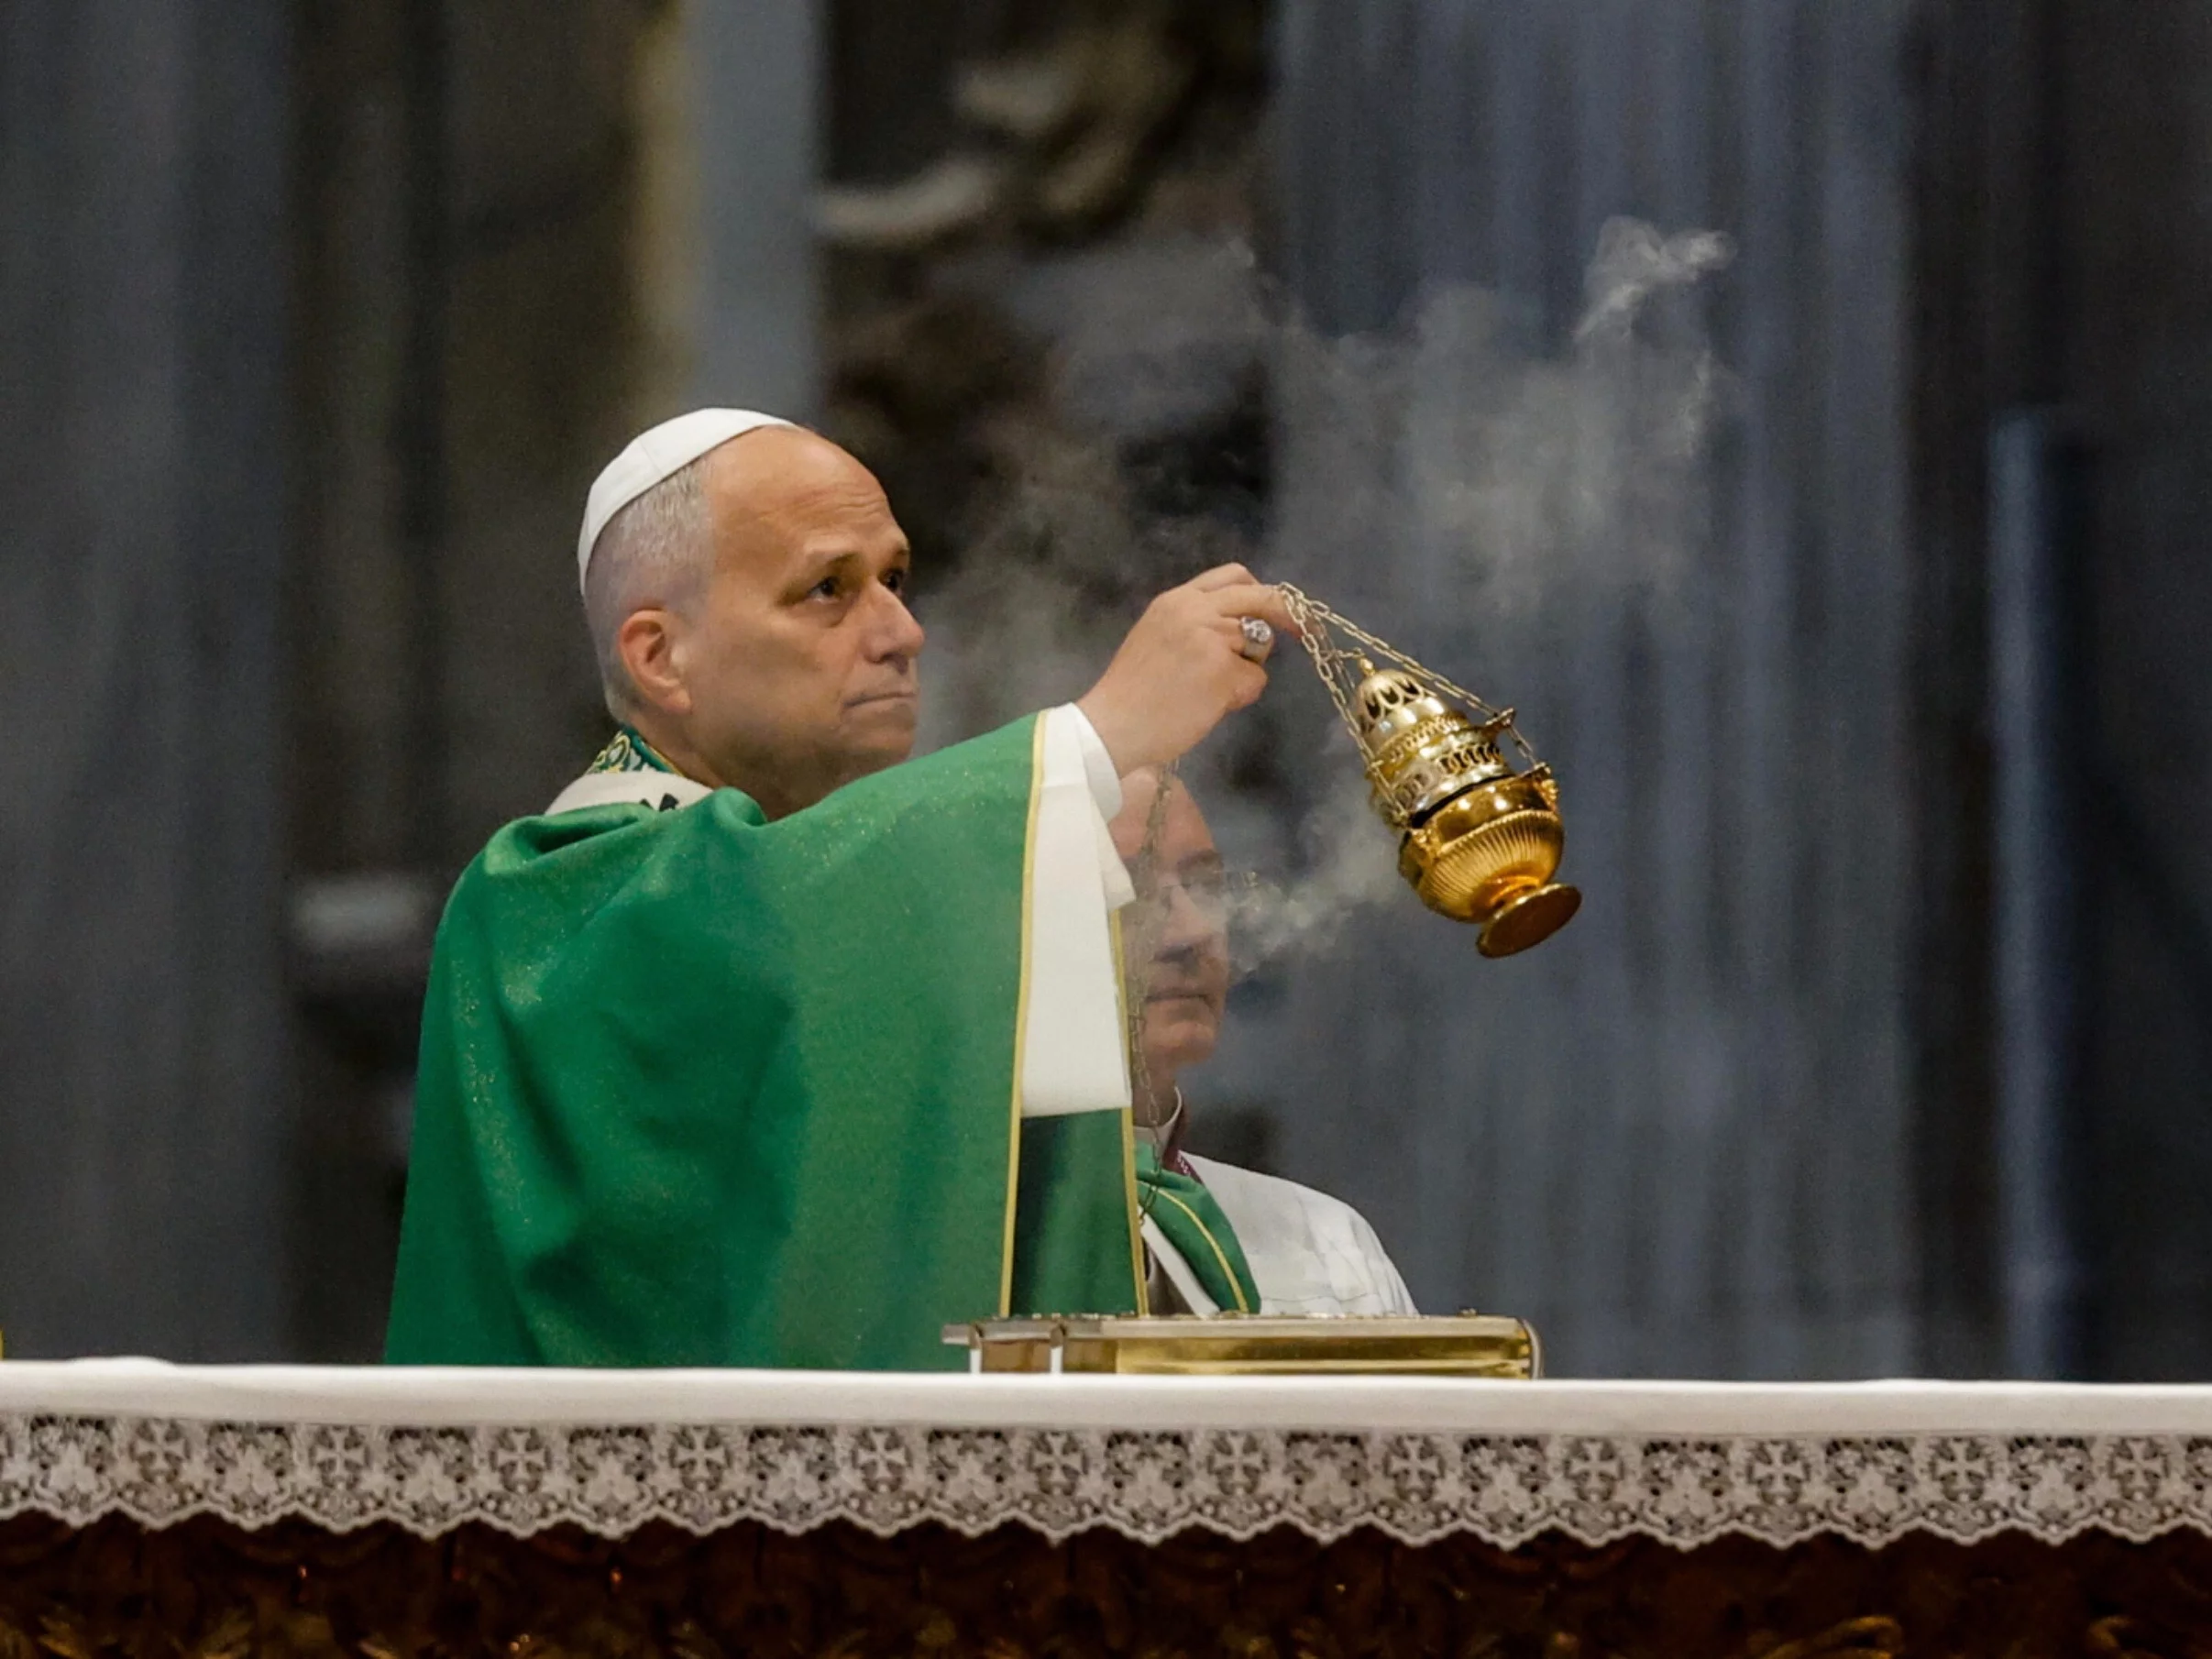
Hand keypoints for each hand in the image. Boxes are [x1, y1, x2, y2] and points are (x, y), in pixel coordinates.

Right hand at [1076, 565, 1300, 774]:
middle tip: (1305, 633)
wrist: (1112, 725)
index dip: (1261, 592)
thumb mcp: (1157, 637)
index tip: (1276, 609)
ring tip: (1210, 691)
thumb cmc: (1132, 692)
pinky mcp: (1223, 670)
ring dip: (1247, 670)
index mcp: (1176, 599)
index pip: (1233, 576)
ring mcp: (1211, 638)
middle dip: (1288, 615)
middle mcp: (1196, 609)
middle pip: (1262, 598)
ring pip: (1261, 644)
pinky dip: (1241, 697)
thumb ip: (1194, 624)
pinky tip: (1210, 706)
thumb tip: (1240, 629)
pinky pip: (1256, 680)